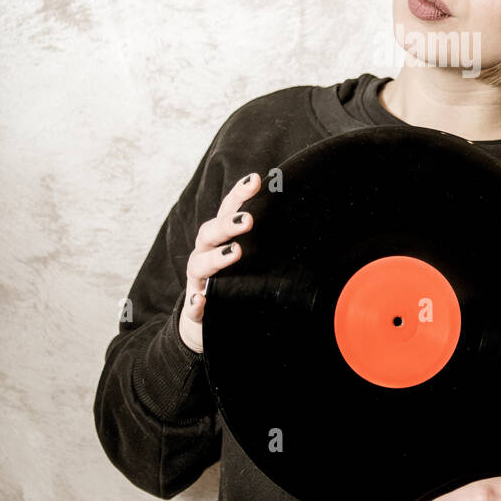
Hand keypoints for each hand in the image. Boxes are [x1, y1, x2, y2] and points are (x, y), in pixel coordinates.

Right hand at [177, 172, 260, 352]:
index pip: (227, 209)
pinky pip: (193, 307)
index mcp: (220, 237)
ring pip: (198, 265)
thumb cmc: (237, 279)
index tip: (256, 179)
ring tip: (234, 253)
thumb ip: (267, 238)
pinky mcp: (197, 310)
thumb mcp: (252, 256)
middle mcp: (205, 253)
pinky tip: (203, 300)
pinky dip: (196, 303)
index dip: (239, 194)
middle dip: (228, 224)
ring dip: (215, 259)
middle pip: (210, 232)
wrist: (210, 321)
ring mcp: (198, 280)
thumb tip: (307, 216)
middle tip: (248, 219)